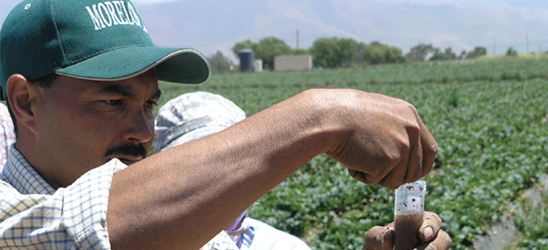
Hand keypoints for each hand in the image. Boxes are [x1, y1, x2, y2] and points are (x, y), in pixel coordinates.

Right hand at [321, 89, 436, 188]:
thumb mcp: (377, 113)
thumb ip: (394, 129)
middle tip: (374, 171)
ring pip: (397, 180)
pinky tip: (352, 157)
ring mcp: (403, 144)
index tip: (410, 174)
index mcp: (410, 114)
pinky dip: (362, 175)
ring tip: (358, 157)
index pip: (429, 148)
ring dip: (376, 176)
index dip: (421, 165)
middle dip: (396, 177)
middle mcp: (412, 128)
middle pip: (417, 170)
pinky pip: (377, 180)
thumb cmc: (342, 115)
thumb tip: (402, 153)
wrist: (328, 116)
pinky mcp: (390, 159)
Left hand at [363, 211, 451, 249]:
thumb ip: (378, 236)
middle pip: (443, 239)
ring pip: (442, 249)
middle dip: (434, 246)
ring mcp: (431, 249)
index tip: (422, 234)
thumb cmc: (376, 246)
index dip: (431, 225)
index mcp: (417, 224)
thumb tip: (390, 235)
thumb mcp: (373, 240)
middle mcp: (428, 239)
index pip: (432, 219)